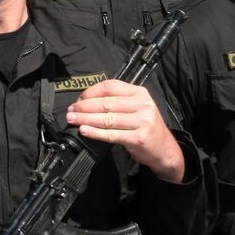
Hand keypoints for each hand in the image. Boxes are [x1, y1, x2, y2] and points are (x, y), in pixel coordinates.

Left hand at [66, 79, 185, 181]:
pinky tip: (84, 130)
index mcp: (140, 93)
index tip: (79, 99)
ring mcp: (142, 121)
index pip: (110, 86)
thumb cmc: (145, 126)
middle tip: (71, 111)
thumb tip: (86, 101)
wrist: (164, 148)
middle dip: (84, 107)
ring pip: (107, 119)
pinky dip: (95, 132)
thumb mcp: (137, 107)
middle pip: (107, 103)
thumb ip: (118, 101)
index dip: (91, 92)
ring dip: (85, 119)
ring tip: (72, 120)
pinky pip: (112, 134)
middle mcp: (142, 105)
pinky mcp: (138, 138)